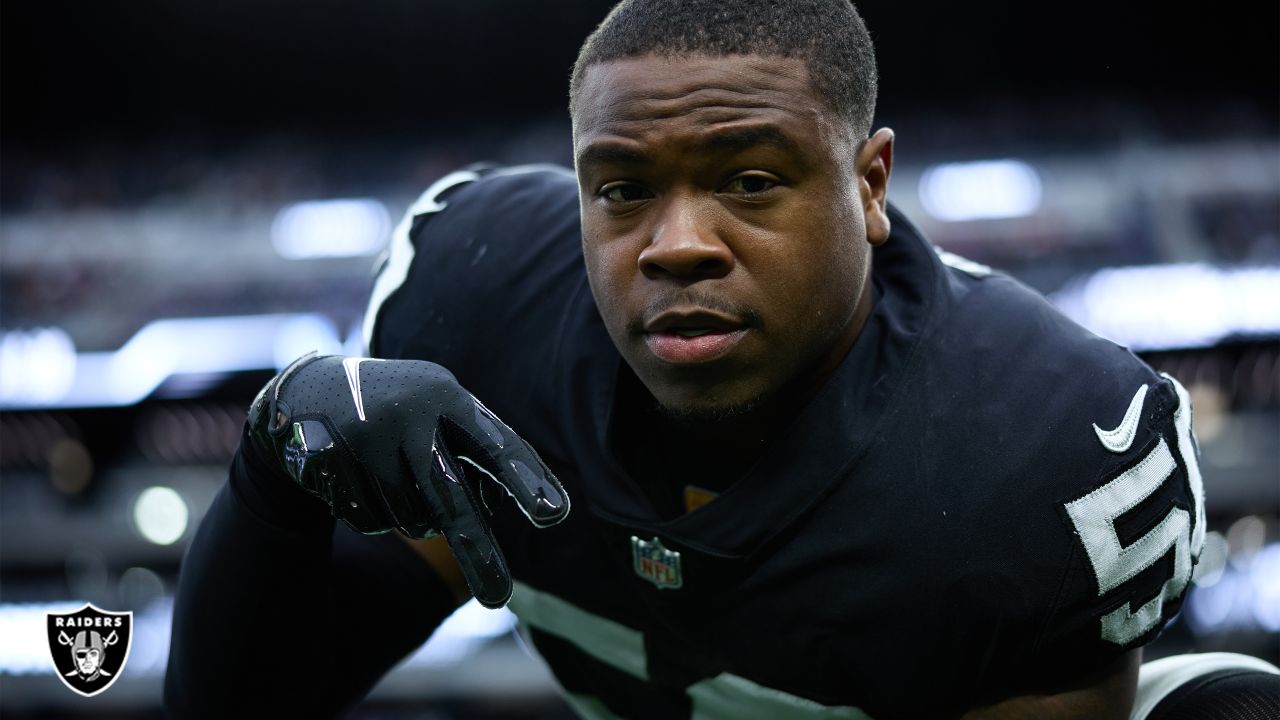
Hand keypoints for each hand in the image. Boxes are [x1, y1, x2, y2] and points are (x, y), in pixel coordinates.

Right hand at [247, 353, 569, 607]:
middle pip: (448, 497)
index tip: (554, 515)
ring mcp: (362, 433)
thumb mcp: (445, 416)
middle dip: (476, 551)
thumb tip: (549, 509)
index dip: (524, 478)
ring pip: (407, 518)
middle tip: (500, 600)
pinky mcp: (323, 456)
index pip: (495, 443)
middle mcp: (407, 410)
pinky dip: (372, 516)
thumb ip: (487, 455)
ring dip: (411, 518)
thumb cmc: (404, 415)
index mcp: (447, 394)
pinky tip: (359, 482)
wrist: (309, 393)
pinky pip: (367, 520)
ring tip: (396, 480)